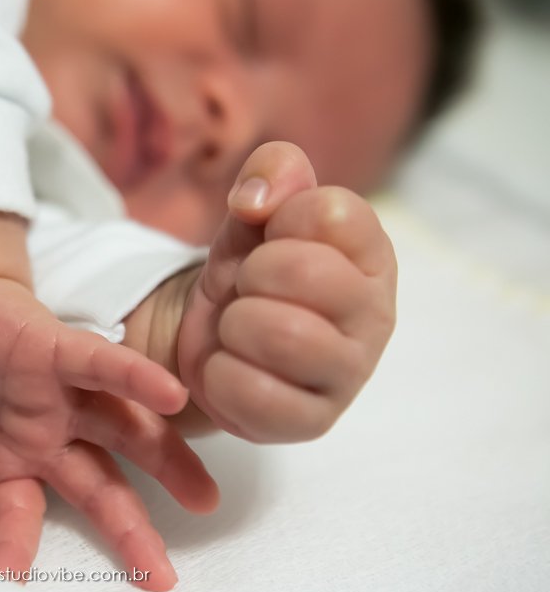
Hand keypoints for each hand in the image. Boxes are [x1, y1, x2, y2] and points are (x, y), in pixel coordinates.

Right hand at [0, 277, 218, 591]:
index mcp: (15, 459)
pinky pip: (103, 365)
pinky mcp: (61, 349)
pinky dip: (136, 379)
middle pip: (98, 488)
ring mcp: (62, 395)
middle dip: (129, 532)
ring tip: (203, 497)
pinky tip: (172, 396)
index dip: (16, 543)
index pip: (22, 513)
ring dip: (166, 462)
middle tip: (160, 577)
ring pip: (123, 432)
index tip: (13, 578)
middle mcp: (50, 434)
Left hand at [177, 142, 397, 441]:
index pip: (332, 213)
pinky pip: (257, 395)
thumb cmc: (250, 268)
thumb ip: (272, 171)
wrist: (215, 335)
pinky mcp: (314, 421)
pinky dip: (222, 375)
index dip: (280, 222)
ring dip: (236, 325)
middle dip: (252, 275)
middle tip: (248, 289)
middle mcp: (375, 313)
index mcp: (370, 253)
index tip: (270, 239)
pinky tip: (230, 367)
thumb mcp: (256, 208)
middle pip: (303, 273)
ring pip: (283, 335)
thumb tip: (259, 198)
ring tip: (238, 329)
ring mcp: (349, 373)